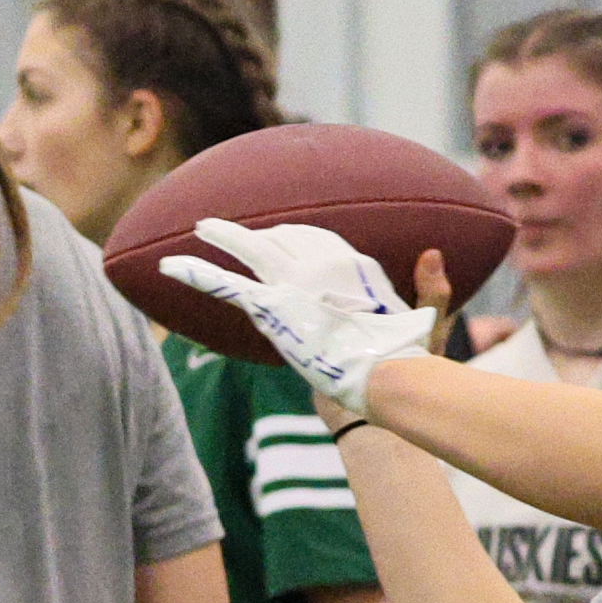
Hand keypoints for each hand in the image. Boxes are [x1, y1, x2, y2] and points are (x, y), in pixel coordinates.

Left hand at [156, 216, 417, 416]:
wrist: (385, 376)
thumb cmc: (410, 357)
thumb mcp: (428, 319)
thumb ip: (432, 286)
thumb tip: (432, 253)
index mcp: (356, 267)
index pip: (319, 243)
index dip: (297, 240)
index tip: (282, 235)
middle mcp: (323, 265)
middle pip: (282, 240)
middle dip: (256, 235)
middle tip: (231, 228)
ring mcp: (294, 283)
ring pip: (252, 249)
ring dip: (224, 236)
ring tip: (201, 227)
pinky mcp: (271, 307)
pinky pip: (225, 285)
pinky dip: (196, 273)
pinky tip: (169, 266)